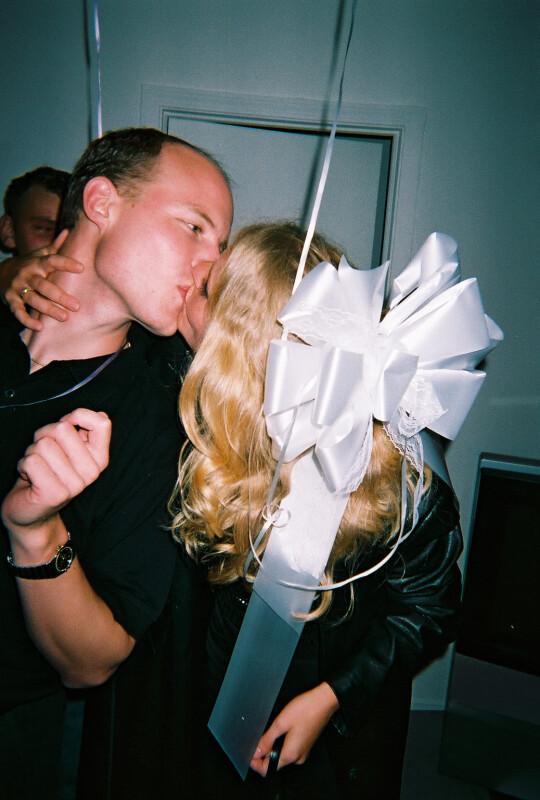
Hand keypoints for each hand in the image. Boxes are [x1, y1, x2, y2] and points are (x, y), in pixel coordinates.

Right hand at [1, 229, 82, 329]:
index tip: (81, 268)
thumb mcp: (39, 254)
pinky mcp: (11, 300)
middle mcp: (27, 275)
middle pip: (44, 285)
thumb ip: (55, 247)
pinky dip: (27, 320)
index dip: (66, 263)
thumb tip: (70, 230)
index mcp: (37, 263)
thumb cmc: (28, 265)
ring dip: (48, 309)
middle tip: (77, 306)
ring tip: (64, 317)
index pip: (52, 261)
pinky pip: (18, 311)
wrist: (0, 273)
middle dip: (60, 296)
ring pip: (33, 299)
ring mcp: (18, 288)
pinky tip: (39, 327)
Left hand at [2, 409, 110, 535]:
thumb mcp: (69, 450)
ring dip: (32, 452)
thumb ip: (82, 431)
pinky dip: (23, 465)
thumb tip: (96, 414)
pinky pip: (31, 460)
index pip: (102, 423)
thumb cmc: (47, 473)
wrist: (31, 513)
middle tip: (44, 453)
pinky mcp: (55, 493)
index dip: (78, 415)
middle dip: (44, 435)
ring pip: (43, 444)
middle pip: (63, 428)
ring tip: (37, 467)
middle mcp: (92, 472)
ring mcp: (75, 484)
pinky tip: (30, 478)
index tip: (66, 426)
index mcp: (100, 458)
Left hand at [250, 682, 338, 775]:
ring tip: (269, 733)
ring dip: (272, 748)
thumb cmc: (306, 710)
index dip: (255, 764)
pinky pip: (289, 750)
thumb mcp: (281, 723)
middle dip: (262, 754)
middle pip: (274, 763)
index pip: (267, 770)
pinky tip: (280, 730)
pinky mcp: (305, 745)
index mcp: (290, 754)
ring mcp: (302, 752)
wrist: (323, 701)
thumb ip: (267, 740)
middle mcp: (297, 757)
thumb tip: (256, 752)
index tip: (248, 755)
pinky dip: (280, 744)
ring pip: (281, 756)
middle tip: (256, 741)